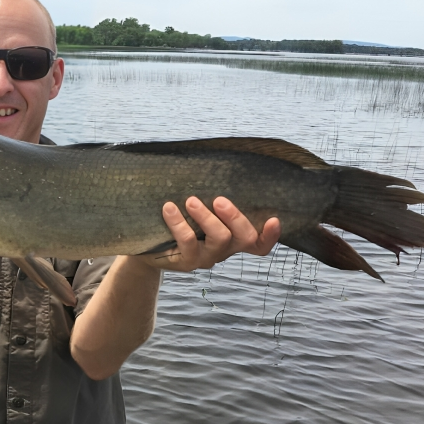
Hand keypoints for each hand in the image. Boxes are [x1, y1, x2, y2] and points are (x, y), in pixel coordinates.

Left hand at [139, 196, 280, 271]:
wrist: (149, 246)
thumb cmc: (179, 222)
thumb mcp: (199, 210)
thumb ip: (212, 198)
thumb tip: (216, 162)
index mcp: (233, 238)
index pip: (259, 244)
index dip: (270, 236)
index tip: (274, 219)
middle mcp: (225, 250)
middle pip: (245, 238)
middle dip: (235, 216)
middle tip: (219, 199)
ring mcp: (207, 257)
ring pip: (219, 238)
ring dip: (207, 217)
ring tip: (191, 201)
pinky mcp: (187, 261)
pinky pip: (188, 241)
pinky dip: (178, 222)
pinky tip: (168, 209)